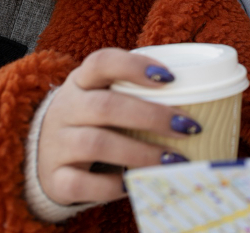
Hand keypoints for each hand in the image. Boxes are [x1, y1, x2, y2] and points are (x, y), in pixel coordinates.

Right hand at [37, 48, 202, 205]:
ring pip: (97, 144)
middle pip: (106, 106)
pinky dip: (111, 187)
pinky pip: (81, 183)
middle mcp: (66, 108)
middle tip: (190, 127)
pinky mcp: (54, 178)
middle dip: (153, 117)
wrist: (43, 154)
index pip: (102, 62)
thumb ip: (141, 94)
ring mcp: (56, 144)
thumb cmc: (94, 120)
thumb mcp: (108, 98)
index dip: (135, 66)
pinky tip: (135, 184)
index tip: (171, 79)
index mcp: (82, 81)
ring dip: (142, 153)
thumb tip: (207, 103)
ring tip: (175, 160)